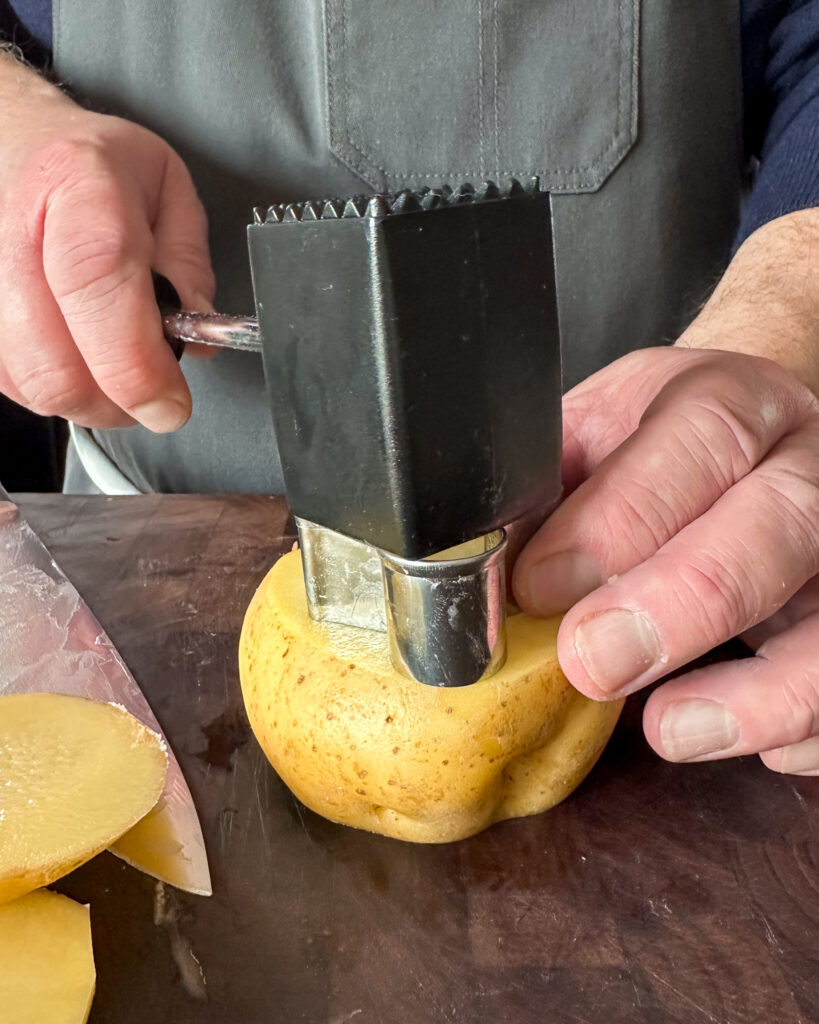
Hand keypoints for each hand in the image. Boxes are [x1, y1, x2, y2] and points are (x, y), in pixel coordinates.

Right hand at [0, 51, 214, 431]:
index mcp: (78, 182)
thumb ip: (189, 264)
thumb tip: (195, 337)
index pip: (98, 285)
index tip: (171, 401)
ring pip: (31, 384)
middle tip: (153, 392)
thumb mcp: (165, 188)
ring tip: (115, 367)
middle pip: (55, 363)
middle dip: (118, 401)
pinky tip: (75, 356)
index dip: (137, 364)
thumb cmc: (87, 165)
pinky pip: (10, 382)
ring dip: (87, 399)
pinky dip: (54, 388)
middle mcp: (11, 228)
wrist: (11, 142)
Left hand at [513, 211, 818, 775]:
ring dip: (762, 693)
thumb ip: (553, 492)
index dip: (622, 519)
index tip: (540, 583)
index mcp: (734, 402)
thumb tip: (485, 570)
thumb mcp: (600, 437)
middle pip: (782, 523)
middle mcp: (810, 464)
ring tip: (671, 725)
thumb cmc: (661, 448)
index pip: (700, 440)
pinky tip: (743, 738)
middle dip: (684, 600)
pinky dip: (802, 728)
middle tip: (595, 661)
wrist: (754, 446)